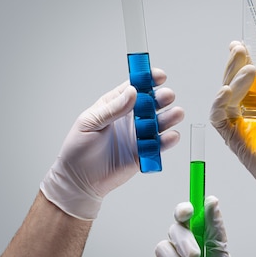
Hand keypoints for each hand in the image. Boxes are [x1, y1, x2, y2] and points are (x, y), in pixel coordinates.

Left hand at [40, 72, 183, 219]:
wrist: (79, 180)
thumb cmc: (78, 149)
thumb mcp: (90, 123)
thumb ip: (112, 109)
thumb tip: (133, 92)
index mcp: (116, 105)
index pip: (135, 87)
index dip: (148, 79)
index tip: (159, 76)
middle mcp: (130, 118)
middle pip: (152, 103)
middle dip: (162, 98)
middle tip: (167, 96)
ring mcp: (138, 136)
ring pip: (159, 123)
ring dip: (169, 117)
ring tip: (176, 114)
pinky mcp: (144, 153)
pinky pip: (159, 145)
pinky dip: (168, 141)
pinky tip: (171, 136)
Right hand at [209, 41, 255, 251]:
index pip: (245, 77)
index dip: (240, 60)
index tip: (242, 44)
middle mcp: (245, 112)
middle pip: (231, 81)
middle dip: (233, 64)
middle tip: (239, 49)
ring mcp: (237, 124)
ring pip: (224, 96)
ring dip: (231, 80)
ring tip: (248, 68)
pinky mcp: (232, 139)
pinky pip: (218, 118)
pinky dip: (219, 104)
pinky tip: (227, 91)